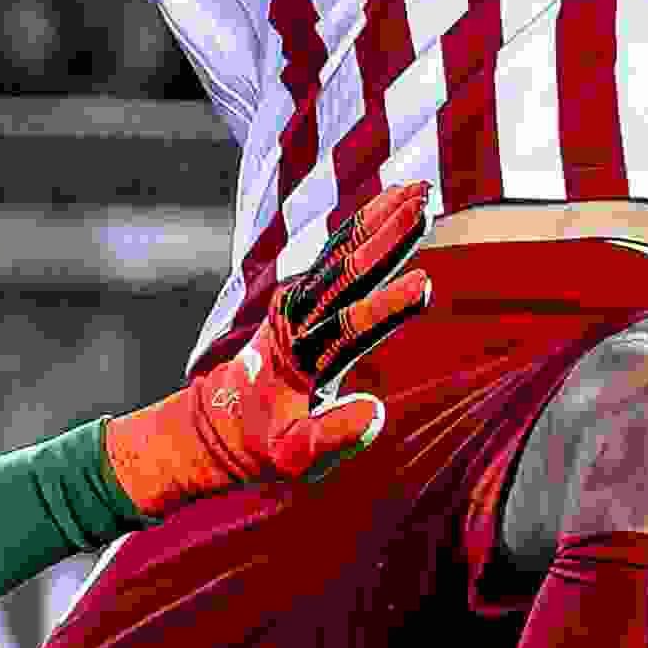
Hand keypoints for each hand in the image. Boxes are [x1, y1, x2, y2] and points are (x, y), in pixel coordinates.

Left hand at [96, 183, 435, 517]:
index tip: (425, 285)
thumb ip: (331, 438)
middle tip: (424, 208)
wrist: (222, 423)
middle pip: (347, 275)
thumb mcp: (293, 457)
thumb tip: (375, 413)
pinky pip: (339, 251)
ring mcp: (300, 302)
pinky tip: (395, 198)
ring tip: (421, 190)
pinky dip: (366, 222)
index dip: (386, 308)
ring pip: (342, 253)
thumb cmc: (264, 445)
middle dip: (386, 241)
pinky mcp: (306, 294)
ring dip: (381, 221)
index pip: (349, 329)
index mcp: (301, 361)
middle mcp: (298, 321)